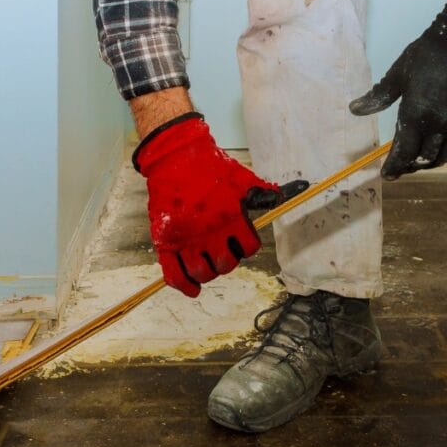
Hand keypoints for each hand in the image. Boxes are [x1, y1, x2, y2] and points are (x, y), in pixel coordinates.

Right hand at [135, 113, 285, 296]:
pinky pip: (174, 274)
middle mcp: (210, 232)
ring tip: (206, 266)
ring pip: (202, 273)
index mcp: (231, 218)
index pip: (248, 248)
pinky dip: (184, 286)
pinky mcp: (165, 241)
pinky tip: (193, 289)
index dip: (247, 248)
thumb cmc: (209, 166)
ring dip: (207, 274)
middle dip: (226, 262)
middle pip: (225, 265)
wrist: (175, 157)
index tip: (240, 243)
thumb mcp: (241, 178)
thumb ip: (261, 193)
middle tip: (221, 254)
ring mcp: (186, 239)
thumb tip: (281, 197)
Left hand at [350, 0, 446, 178]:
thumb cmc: (429, 55)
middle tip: (407, 163)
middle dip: (413, 164)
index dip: (395, 166)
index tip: (388, 174)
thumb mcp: (399, 74)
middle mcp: (440, 126)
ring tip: (425, 158)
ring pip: (446, 156)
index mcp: (417, 116)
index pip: (404, 152)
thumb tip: (354, 109)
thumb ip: (379, 96)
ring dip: (433, 161)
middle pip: (425, 158)